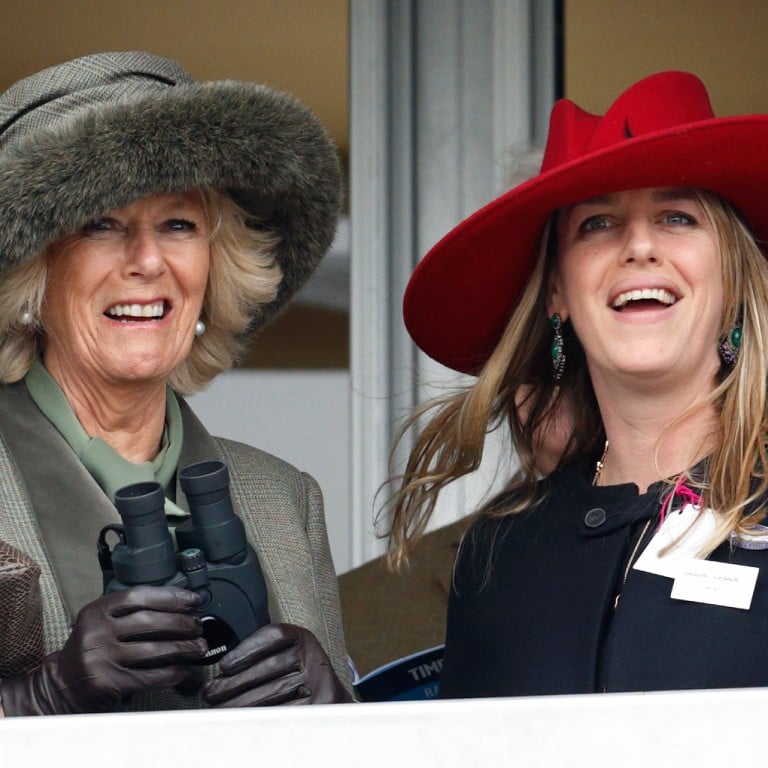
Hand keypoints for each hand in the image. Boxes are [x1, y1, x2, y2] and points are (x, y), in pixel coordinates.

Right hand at [0, 585, 206, 715]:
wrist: (62, 684)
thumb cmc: (92, 648)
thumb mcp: (103, 621)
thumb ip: (130, 611)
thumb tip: (180, 604)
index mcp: (97, 610)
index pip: (140, 596)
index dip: (171, 596)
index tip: (194, 600)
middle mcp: (97, 631)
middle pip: (150, 622)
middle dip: (182, 624)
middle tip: (199, 626)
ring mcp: (101, 658)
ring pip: (154, 650)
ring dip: (183, 649)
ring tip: (199, 647)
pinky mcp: (107, 683)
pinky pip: (149, 676)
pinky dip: (171, 673)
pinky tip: (184, 670)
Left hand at [203, 623, 352, 705]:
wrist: (333, 704)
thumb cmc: (302, 681)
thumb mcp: (291, 657)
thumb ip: (266, 655)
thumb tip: (224, 669)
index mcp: (305, 639)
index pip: (275, 636)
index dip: (247, 648)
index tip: (224, 664)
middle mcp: (314, 656)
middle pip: (268, 667)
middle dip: (234, 682)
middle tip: (211, 692)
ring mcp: (319, 681)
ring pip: (272, 692)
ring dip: (240, 702)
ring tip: (219, 708)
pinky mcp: (320, 704)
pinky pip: (283, 711)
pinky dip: (258, 716)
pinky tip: (241, 719)